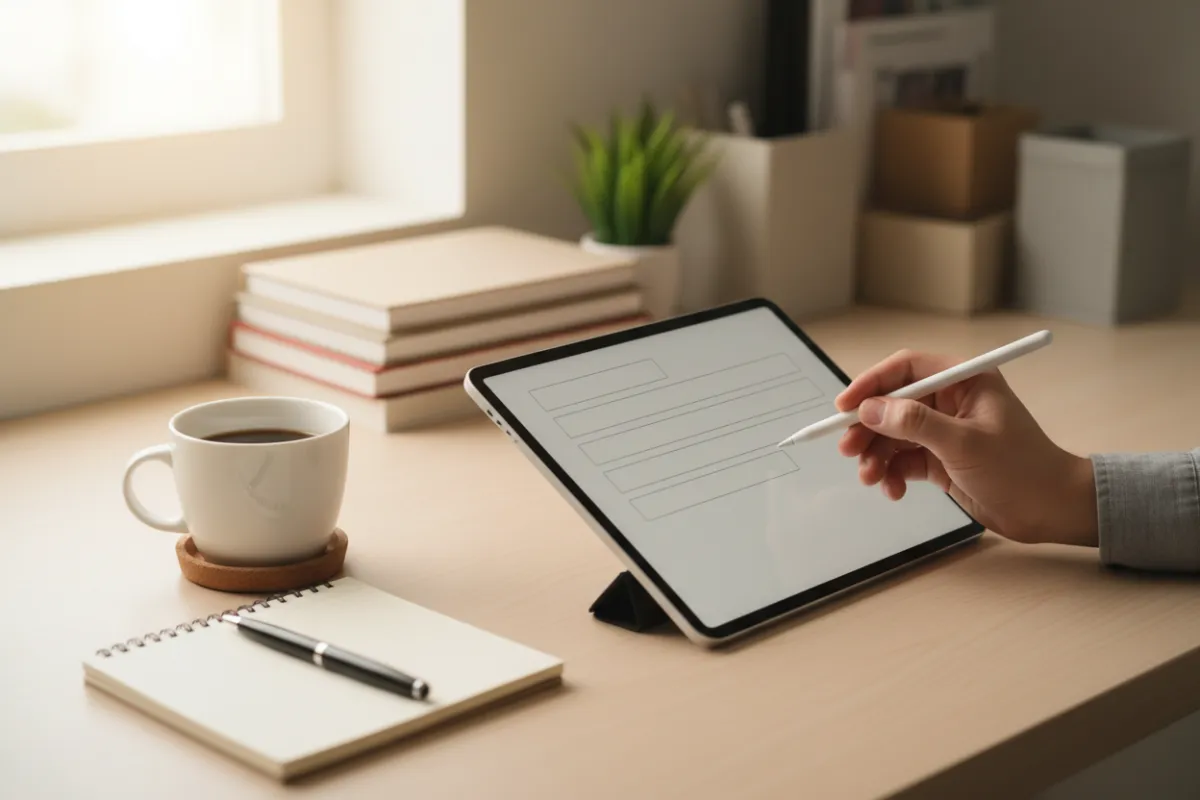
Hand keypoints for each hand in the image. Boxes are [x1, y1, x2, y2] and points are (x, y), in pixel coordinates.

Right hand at [835, 349, 1097, 546]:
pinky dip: (891, 473)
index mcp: (964, 381)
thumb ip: (915, 423)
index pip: (906, 369)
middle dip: (868, 428)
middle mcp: (950, 402)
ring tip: (870, 477)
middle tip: (849, 449)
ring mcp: (944, 431)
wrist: (1050, 511)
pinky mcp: (940, 459)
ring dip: (876, 455)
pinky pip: (903, 460)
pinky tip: (892, 490)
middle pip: (892, 404)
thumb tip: (871, 410)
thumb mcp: (964, 443)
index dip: (872, 384)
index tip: (845, 407)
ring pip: (893, 435)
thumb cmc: (1021, 469)